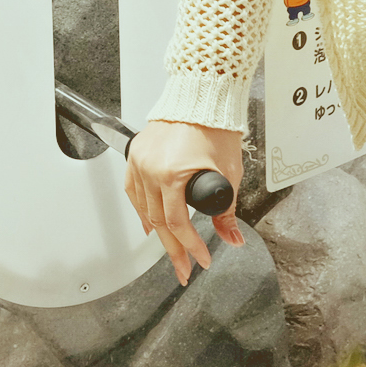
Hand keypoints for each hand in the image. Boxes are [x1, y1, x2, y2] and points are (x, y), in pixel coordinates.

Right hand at [123, 119, 246, 283]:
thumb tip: (232, 238)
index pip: (179, 223)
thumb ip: (227, 211)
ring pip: (144, 209)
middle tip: (184, 269)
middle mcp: (152, 168)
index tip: (202, 259)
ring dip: (158, 233)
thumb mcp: (228, 174)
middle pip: (159, 222)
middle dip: (174, 249)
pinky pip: (133, 190)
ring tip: (171, 251)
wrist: (201, 98)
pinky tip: (148, 224)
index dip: (191, 246)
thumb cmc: (215, 128)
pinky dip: (140, 209)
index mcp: (173, 173)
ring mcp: (141, 161)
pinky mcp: (136, 154)